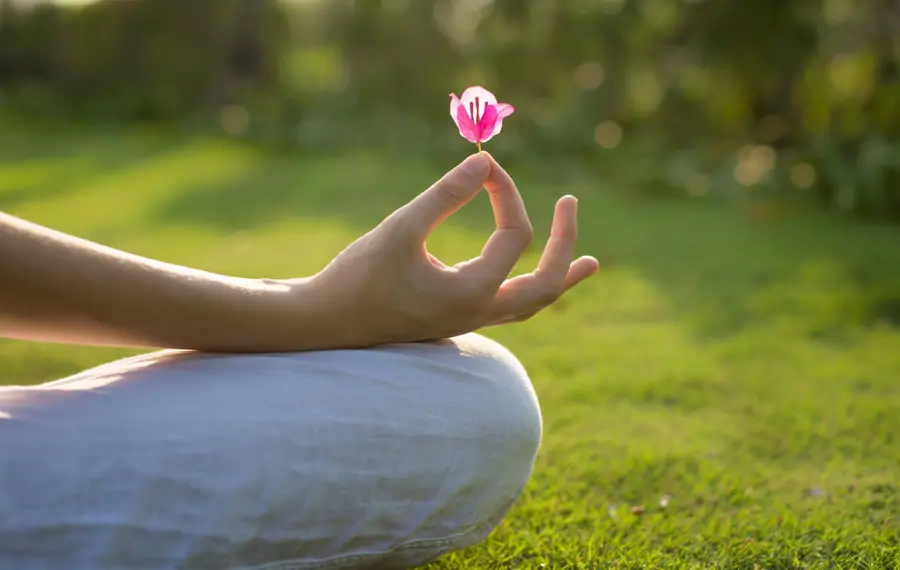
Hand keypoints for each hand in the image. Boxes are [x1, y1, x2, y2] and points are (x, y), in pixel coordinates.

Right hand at [305, 152, 599, 346]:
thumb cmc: (357, 277)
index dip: (506, 192)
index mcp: (472, 292)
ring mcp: (469, 320)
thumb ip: (445, 195)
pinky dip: (529, 287)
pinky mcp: (455, 318)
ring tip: (592, 262)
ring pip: (531, 303)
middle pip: (546, 285)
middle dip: (565, 243)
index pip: (514, 235)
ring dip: (560, 277)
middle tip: (571, 203)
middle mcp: (480, 312)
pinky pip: (509, 306)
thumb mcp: (401, 229)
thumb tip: (485, 160)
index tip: (485, 163)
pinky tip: (524, 274)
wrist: (324, 324)